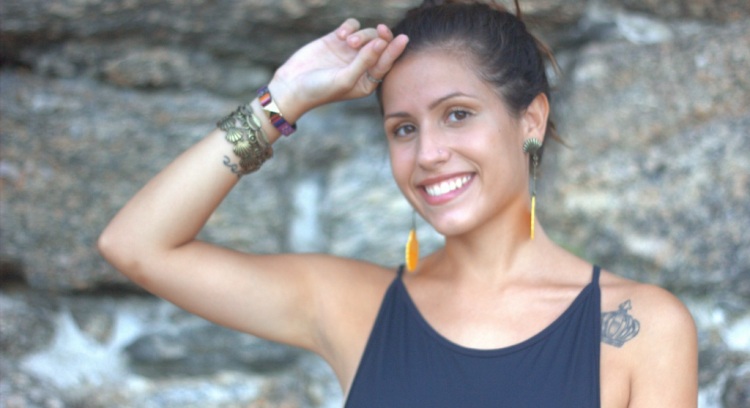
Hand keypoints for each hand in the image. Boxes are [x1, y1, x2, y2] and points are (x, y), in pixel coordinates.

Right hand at [268, 19, 408, 120]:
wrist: (292, 86)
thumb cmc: (320, 90)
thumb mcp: (345, 79)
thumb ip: (364, 62)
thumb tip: (381, 43)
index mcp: (368, 80)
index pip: (386, 63)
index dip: (395, 50)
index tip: (403, 38)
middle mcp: (361, 65)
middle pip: (379, 45)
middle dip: (380, 37)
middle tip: (380, 30)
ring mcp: (349, 52)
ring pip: (366, 34)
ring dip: (361, 35)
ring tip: (347, 42)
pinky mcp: (337, 40)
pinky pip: (351, 26)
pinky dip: (349, 27)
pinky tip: (340, 36)